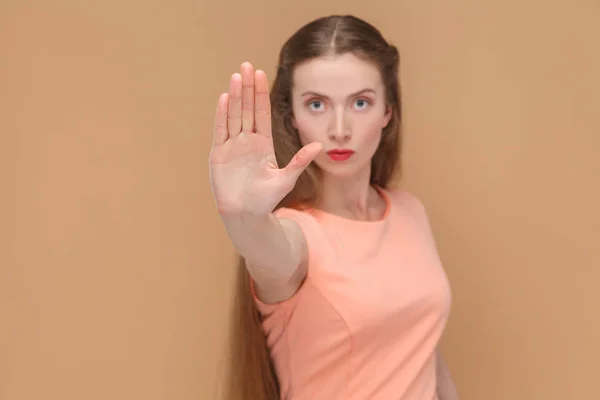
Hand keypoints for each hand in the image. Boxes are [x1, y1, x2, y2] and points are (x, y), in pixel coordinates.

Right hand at [209, 62, 321, 215]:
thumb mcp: (286, 179)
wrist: (246, 215)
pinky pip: (221, 130)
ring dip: (235, 96)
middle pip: (246, 109)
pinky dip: (222, 115)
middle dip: (247, 88)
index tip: (261, 73)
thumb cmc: (266, 199)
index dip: (261, 94)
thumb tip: (320, 145)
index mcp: (263, 144)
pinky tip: (224, 98)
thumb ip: (300, 161)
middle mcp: (246, 141)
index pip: (262, 113)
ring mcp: (232, 146)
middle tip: (246, 65)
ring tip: (236, 76)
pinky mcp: (219, 154)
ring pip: (234, 115)